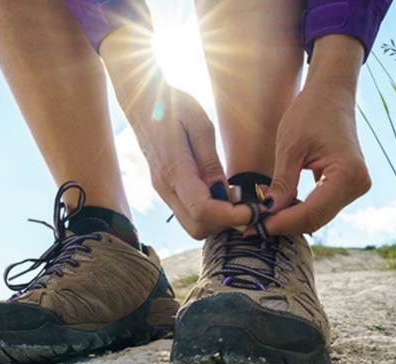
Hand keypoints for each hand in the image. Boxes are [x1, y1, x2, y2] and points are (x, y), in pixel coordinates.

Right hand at [100, 28, 252, 238]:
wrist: (142, 103)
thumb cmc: (172, 106)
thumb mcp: (199, 124)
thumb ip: (211, 162)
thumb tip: (225, 193)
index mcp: (174, 169)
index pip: (203, 211)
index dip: (231, 217)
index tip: (254, 209)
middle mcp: (165, 187)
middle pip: (197, 228)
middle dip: (225, 223)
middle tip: (245, 203)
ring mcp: (163, 191)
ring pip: (192, 225)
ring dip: (217, 219)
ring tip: (234, 197)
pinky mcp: (166, 190)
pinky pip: (188, 214)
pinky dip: (209, 212)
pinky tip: (220, 193)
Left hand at [261, 35, 370, 235]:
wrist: (331, 93)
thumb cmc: (310, 112)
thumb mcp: (290, 147)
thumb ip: (282, 183)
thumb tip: (268, 213)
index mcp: (348, 174)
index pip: (312, 212)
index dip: (282, 223)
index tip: (254, 227)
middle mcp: (358, 184)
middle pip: (316, 219)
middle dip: (283, 225)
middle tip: (251, 228)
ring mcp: (355, 186)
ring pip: (318, 216)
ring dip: (289, 219)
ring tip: (259, 220)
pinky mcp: (346, 185)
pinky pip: (320, 206)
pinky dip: (298, 210)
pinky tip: (275, 210)